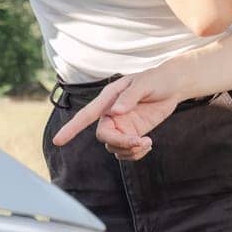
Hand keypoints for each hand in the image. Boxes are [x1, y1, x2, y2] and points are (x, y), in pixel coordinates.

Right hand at [51, 67, 184, 160]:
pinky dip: (136, 153)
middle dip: (120, 144)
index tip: (58, 141)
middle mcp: (111, 114)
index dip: (71, 128)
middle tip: (139, 142)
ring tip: (147, 143)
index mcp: (108, 98)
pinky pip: (127, 151)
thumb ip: (130, 97)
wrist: (174, 85)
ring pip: (115, 148)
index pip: (86, 115)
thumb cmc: (157, 79)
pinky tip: (148, 144)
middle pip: (104, 137)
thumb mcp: (144, 84)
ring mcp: (122, 125)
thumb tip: (115, 112)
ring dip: (130, 151)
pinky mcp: (133, 133)